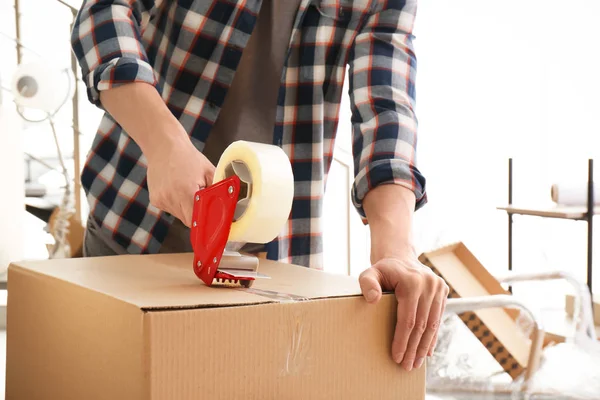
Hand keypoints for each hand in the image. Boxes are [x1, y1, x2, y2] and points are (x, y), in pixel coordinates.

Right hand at [146, 137, 214, 226]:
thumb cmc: (188, 157)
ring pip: (179, 215)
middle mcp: (171, 198)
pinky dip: (176, 204)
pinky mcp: (155, 200)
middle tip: (201, 200)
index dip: (205, 223)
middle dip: (197, 215)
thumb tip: (228, 206)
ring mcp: (161, 200)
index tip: (212, 222)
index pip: (196, 220)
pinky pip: (170, 209)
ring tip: (187, 190)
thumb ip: (218, 190)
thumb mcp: (209, 171)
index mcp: (186, 191)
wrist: (163, 146)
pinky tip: (177, 189)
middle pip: (188, 221)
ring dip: (186, 209)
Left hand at [359, 254, 448, 370]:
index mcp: (412, 282)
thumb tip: (373, 299)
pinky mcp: (443, 291)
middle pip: (422, 325)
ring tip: (416, 363)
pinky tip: (426, 351)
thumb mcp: (369, 273)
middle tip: (406, 366)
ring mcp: (438, 287)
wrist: (400, 257)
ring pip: (432, 324)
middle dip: (413, 348)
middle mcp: (429, 285)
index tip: (396, 357)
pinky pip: (438, 318)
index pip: (408, 319)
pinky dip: (432, 336)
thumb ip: (367, 283)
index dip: (402, 340)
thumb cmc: (382, 270)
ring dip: (424, 347)